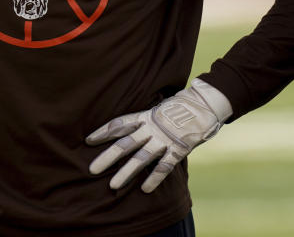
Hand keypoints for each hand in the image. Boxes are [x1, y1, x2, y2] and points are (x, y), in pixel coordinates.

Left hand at [86, 78, 231, 192]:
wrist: (205, 104)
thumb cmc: (180, 108)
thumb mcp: (158, 110)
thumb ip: (145, 122)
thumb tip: (128, 130)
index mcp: (145, 116)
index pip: (119, 124)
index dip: (103, 132)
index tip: (88, 140)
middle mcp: (152, 128)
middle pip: (125, 143)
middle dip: (108, 157)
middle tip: (92, 169)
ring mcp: (164, 139)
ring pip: (141, 157)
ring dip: (126, 172)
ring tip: (113, 185)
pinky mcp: (179, 148)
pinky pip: (165, 165)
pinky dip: (155, 177)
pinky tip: (145, 188)